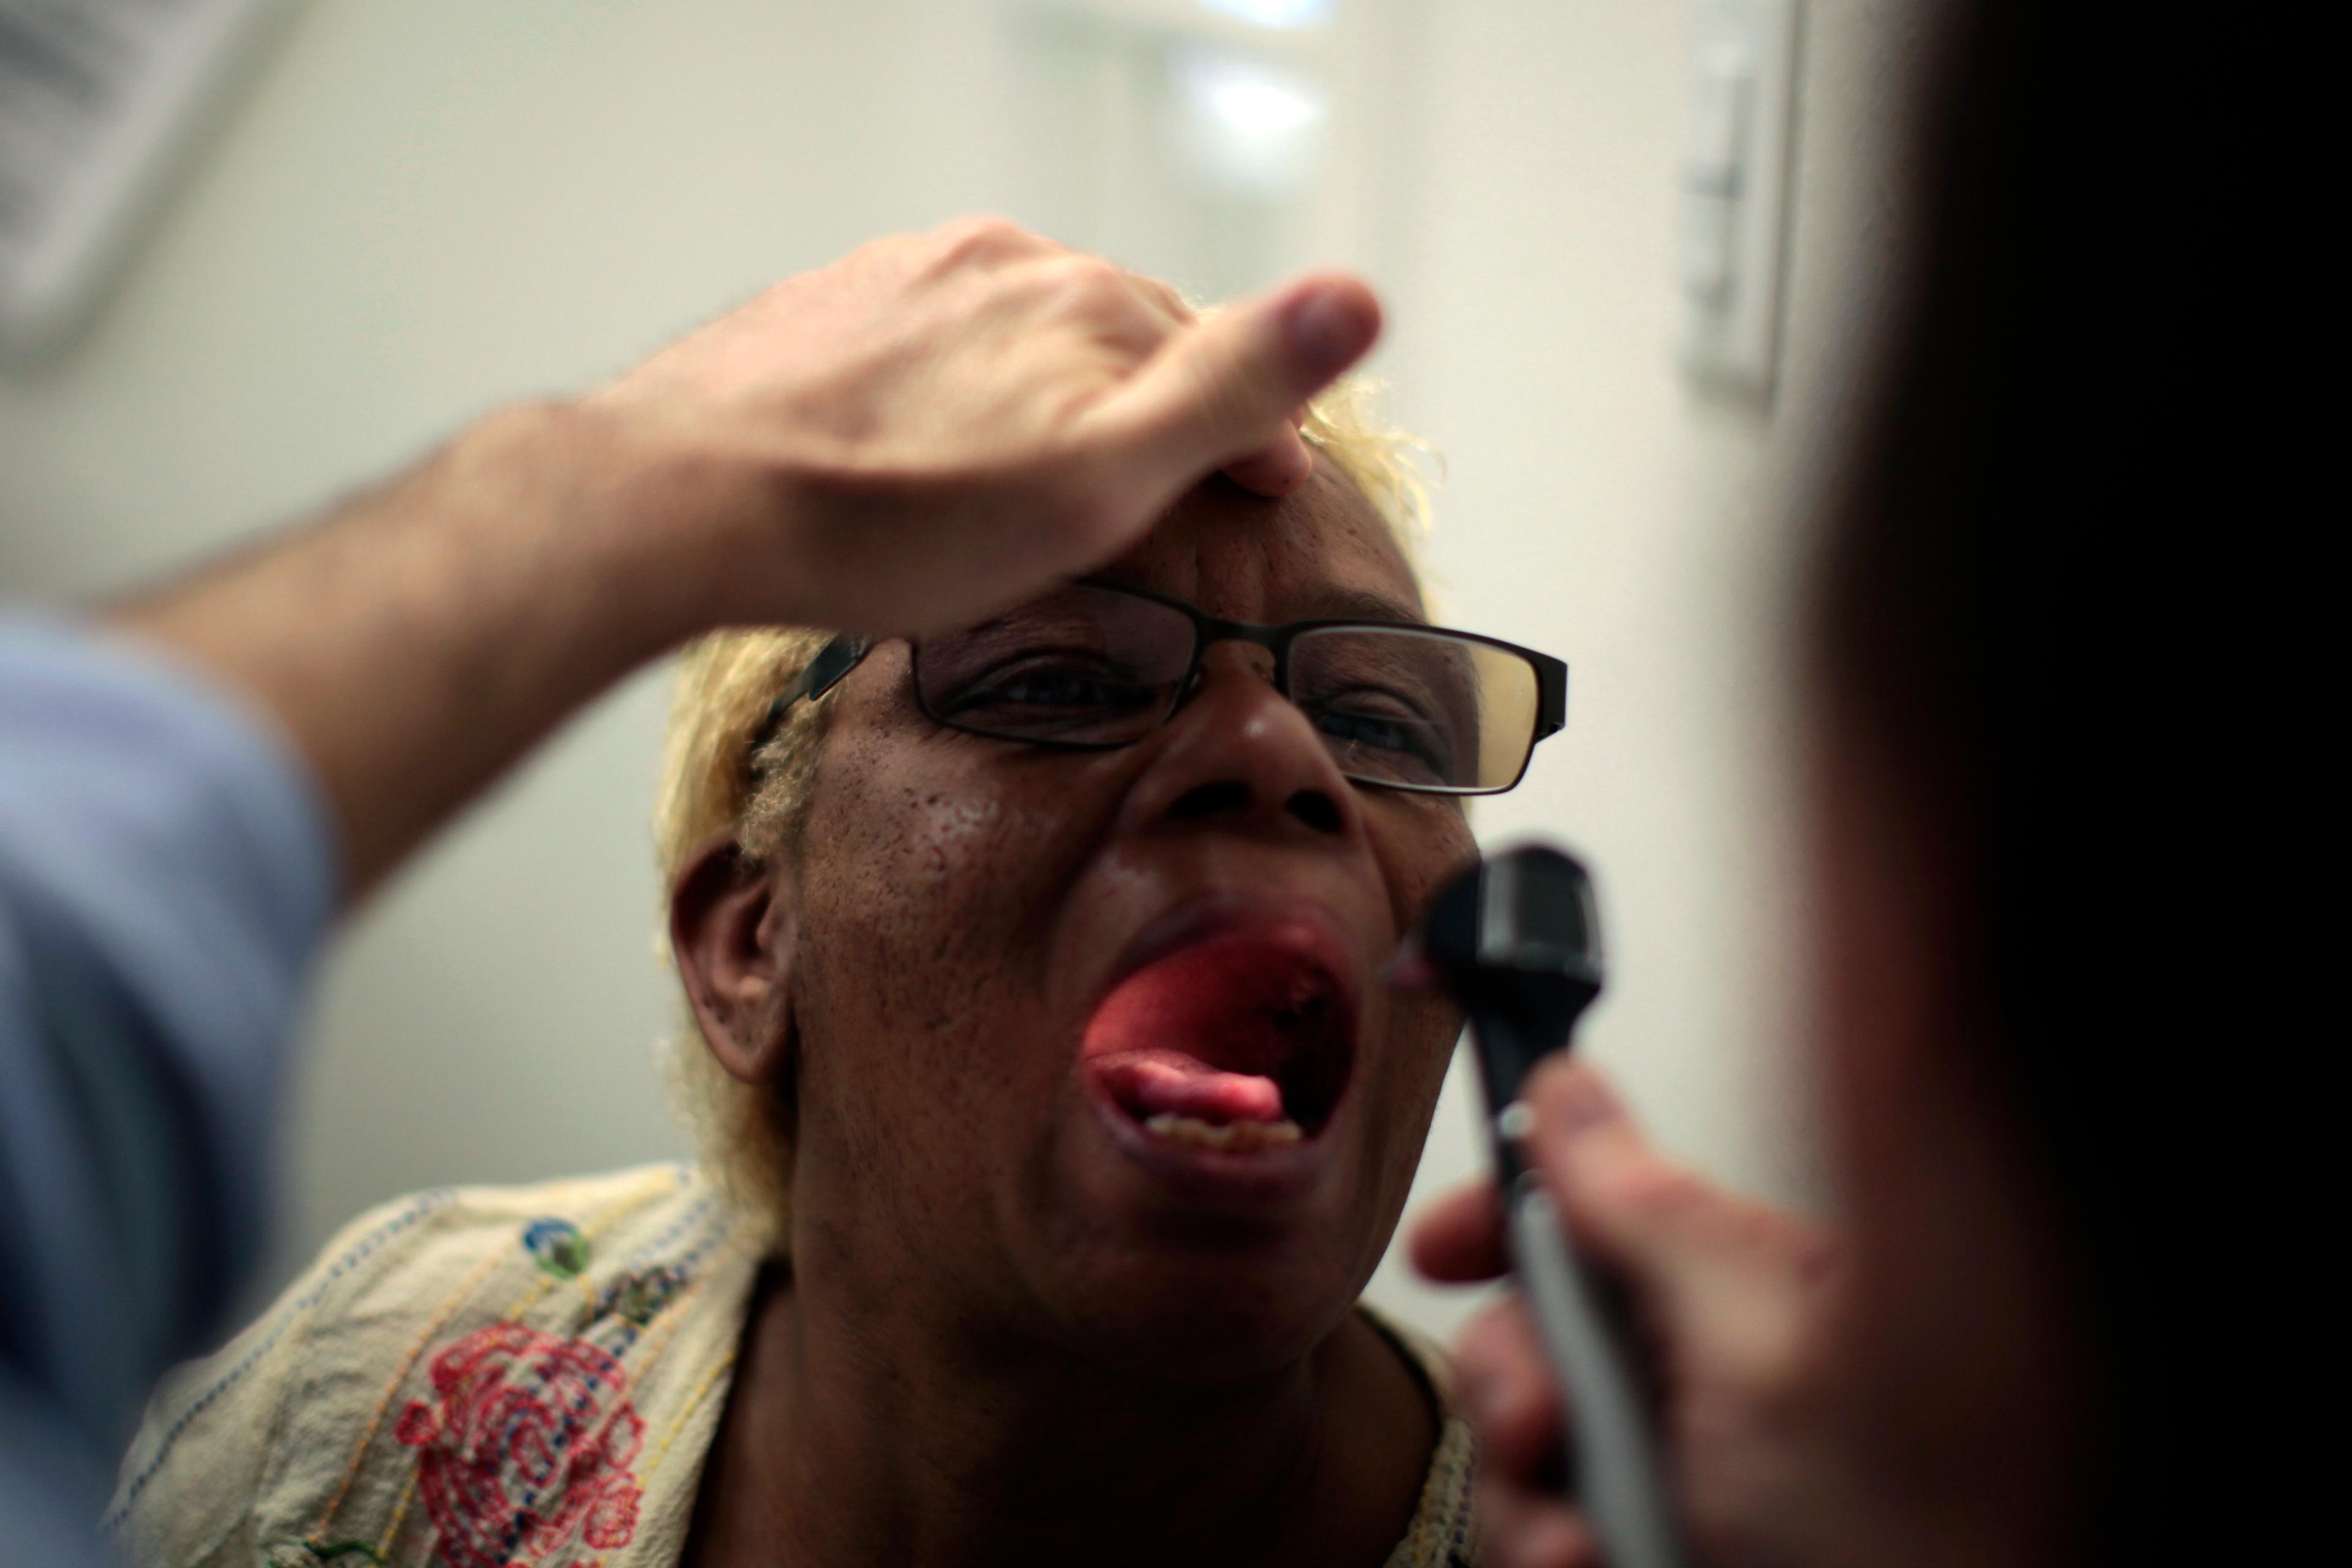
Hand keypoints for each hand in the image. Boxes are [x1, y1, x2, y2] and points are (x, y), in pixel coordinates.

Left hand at [587, 217, 1380, 637]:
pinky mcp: (823, 312)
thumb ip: (1229, 389)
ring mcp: (902, 279)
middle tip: (1175, 470)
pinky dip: (957, 384)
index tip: (1271, 482)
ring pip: (1014, 329)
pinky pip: (924, 341)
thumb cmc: (891, 520)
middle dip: (1154, 393)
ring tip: (1056, 457)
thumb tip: (1358, 299)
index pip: (1209, 355)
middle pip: (1113, 333)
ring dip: (1052, 381)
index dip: (1254, 427)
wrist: (686, 500)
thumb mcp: (1099, 477)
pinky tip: (936, 439)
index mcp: (1082, 304)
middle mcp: (997, 265)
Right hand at [1410, 1061, 1863, 1567]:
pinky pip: (1542, 1533)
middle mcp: (1712, 1375)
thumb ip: (1653, 1219)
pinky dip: (1550, 1554)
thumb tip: (1573, 1093)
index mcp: (1753, 1287)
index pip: (1595, 1201)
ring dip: (1528, 1499)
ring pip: (1526, 1450)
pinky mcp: (1647, 1543)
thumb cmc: (1914, 1532)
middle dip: (1513, 1382)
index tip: (1444, 1247)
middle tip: (1542, 1430)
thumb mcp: (1764, 1356)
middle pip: (1538, 1332)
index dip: (1508, 1214)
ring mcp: (1681, 1473)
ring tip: (1583, 1546)